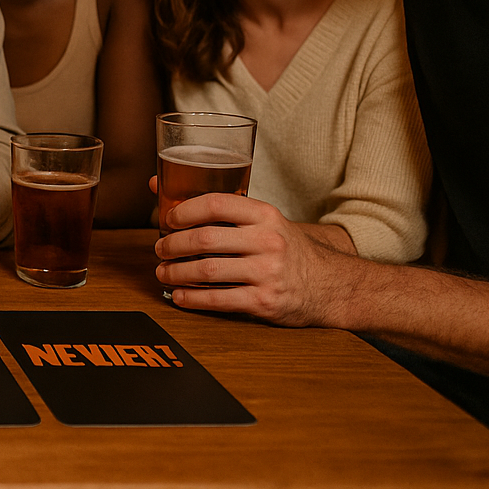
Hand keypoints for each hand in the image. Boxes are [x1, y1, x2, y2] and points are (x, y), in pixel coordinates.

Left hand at [154, 191, 346, 325]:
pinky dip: (192, 298)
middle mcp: (267, 241)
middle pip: (205, 239)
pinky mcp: (265, 302)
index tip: (167, 219)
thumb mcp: (263, 222)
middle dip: (172, 245)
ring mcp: (267, 273)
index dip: (184, 211)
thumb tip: (159, 186)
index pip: (216, 204)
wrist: (329, 285)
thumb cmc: (284, 249)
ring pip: (207, 270)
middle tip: (160, 249)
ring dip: (176, 272)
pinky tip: (179, 296)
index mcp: (264, 215)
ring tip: (164, 272)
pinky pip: (218, 299)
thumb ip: (221, 208)